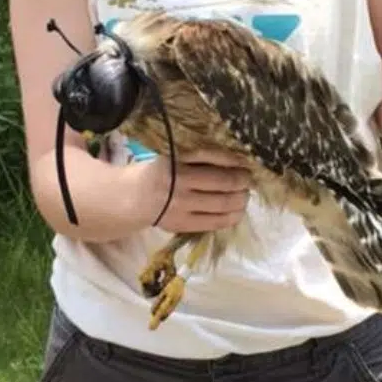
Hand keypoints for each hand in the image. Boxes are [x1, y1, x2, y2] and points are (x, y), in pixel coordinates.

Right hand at [133, 148, 253, 232]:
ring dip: (241, 199)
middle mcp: (180, 182)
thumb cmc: (159, 173)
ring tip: (244, 196)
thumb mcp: (174, 157)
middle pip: (224, 182)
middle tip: (248, 180)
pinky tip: (237, 212)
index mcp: (176, 161)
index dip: (234, 161)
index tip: (246, 163)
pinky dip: (231, 217)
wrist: (133, 199)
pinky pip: (214, 223)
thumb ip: (200, 158)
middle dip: (243, 181)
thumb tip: (236, 161)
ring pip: (223, 204)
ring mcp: (181, 206)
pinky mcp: (182, 224)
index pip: (213, 157)